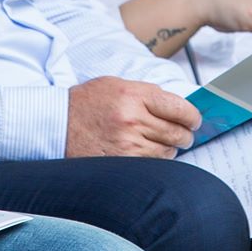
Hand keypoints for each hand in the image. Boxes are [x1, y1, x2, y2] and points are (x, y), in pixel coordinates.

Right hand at [66, 77, 199, 158]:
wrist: (56, 124)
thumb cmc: (87, 103)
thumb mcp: (116, 85)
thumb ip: (147, 93)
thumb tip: (177, 107)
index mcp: (133, 95)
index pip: (178, 107)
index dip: (192, 116)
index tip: (195, 120)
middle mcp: (132, 119)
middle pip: (177, 132)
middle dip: (186, 135)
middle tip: (186, 135)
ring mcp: (127, 143)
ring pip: (167, 151)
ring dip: (172, 149)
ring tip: (166, 144)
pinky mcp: (122, 162)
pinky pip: (152, 164)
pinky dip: (157, 160)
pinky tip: (151, 153)